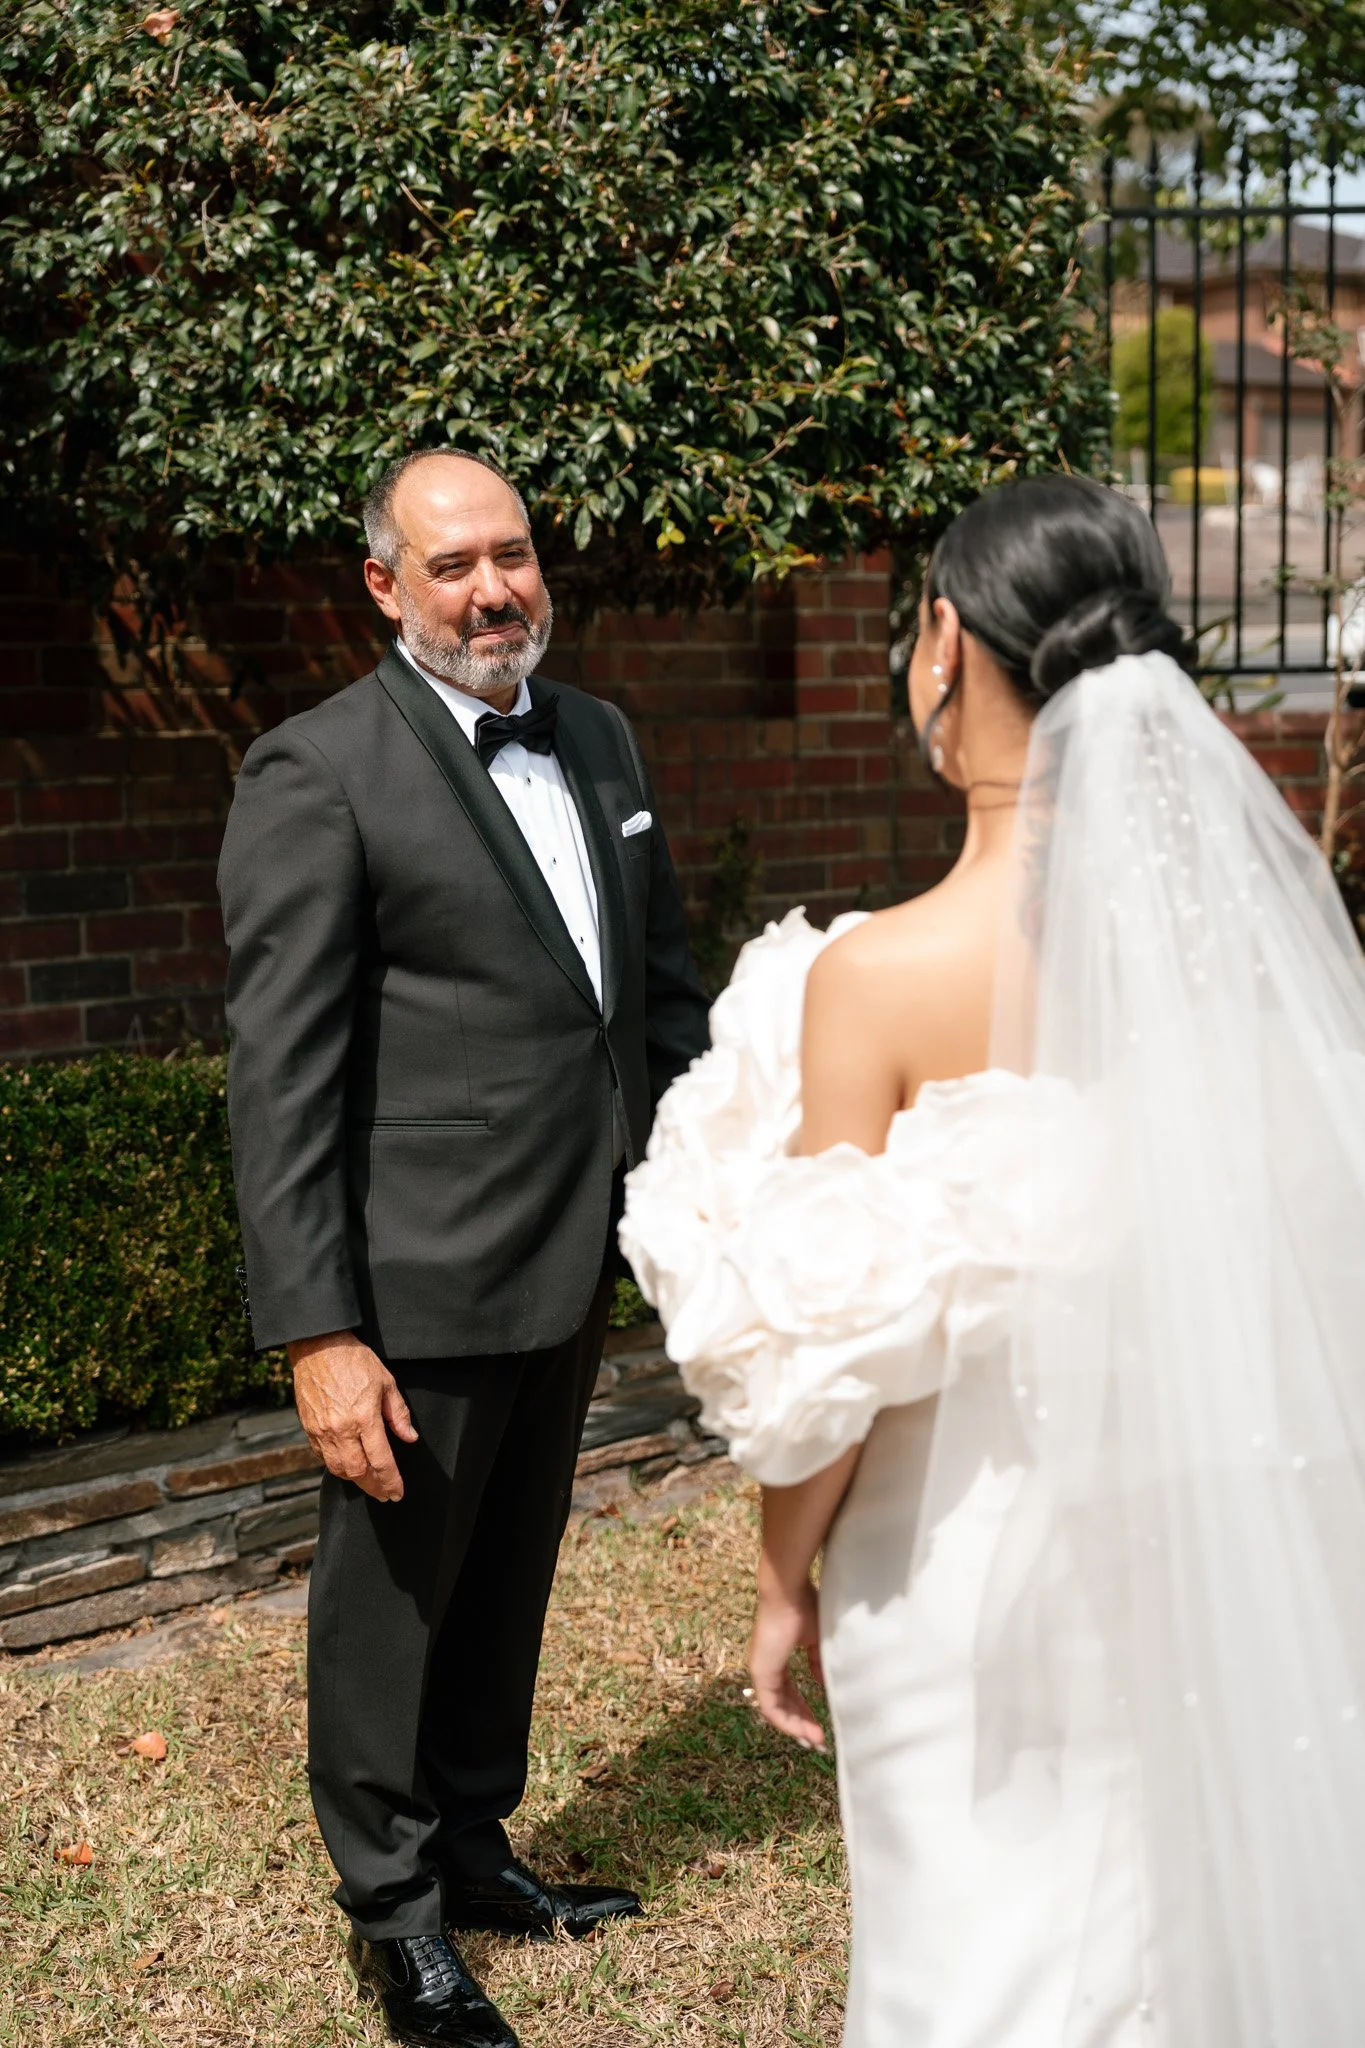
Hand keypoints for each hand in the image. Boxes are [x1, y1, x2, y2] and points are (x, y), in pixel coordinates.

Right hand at [288, 1332, 417, 1502]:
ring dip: (355, 1480)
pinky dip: (336, 1466)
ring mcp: (322, 1430)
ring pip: (338, 1468)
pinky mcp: (309, 1428)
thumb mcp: (386, 1382)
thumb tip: (409, 1437)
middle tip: (384, 1494)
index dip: (391, 1481)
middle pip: (358, 1472)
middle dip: (373, 1487)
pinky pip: (322, 1457)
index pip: (381, 1460)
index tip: (397, 1492)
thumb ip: (398, 1413)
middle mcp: (341, 1429)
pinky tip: (347, 1465)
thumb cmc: (354, 1360)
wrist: (318, 1346)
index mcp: (364, 1418)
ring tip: (368, 1481)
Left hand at [748, 1568, 825, 1749]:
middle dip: (801, 1723)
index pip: (788, 1691)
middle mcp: (766, 1666)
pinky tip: (802, 1732)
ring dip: (796, 1727)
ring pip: (776, 1709)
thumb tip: (822, 1682)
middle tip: (818, 1740)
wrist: (788, 1592)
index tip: (819, 1725)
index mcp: (777, 1657)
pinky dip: (787, 1722)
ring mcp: (761, 1670)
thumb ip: (817, 1661)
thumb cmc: (803, 1607)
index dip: (803, 1709)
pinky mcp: (761, 1673)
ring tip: (815, 1741)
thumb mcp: (816, 1639)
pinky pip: (771, 1707)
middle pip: (783, 1703)